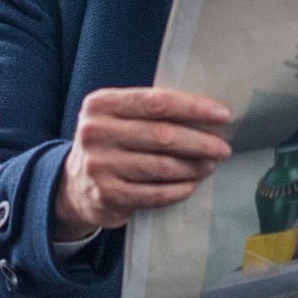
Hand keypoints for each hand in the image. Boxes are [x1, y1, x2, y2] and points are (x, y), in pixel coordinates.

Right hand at [54, 88, 232, 238]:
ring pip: (162, 166)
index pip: (156, 102)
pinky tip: (191, 185)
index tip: (222, 115)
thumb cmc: (110, 143)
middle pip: (162, 135)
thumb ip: (150, 110)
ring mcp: (99, 166)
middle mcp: (95, 132)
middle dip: (200, 142)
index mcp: (101, 104)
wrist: (74, 185)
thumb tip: (207, 114)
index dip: (193, 108)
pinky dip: (179, 190)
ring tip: (210, 165)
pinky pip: (155, 194)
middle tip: (223, 148)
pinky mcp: (107, 195)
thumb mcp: (117, 117)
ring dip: (193, 167)